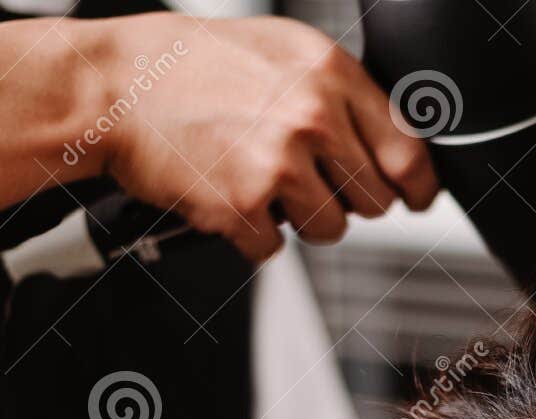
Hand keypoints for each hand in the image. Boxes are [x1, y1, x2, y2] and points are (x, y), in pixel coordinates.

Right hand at [82, 14, 440, 260]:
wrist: (117, 83)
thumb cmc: (196, 65)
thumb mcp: (287, 52)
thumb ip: (344, 94)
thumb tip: (395, 144)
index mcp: (331, 76)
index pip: (409, 152)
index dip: (419, 187)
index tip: (416, 199)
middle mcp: (311, 118)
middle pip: (374, 202)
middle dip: (347, 199)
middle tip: (308, 179)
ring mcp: (277, 164)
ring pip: (331, 230)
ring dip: (301, 219)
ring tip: (262, 180)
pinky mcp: (241, 206)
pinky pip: (274, 249)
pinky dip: (253, 234)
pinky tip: (230, 194)